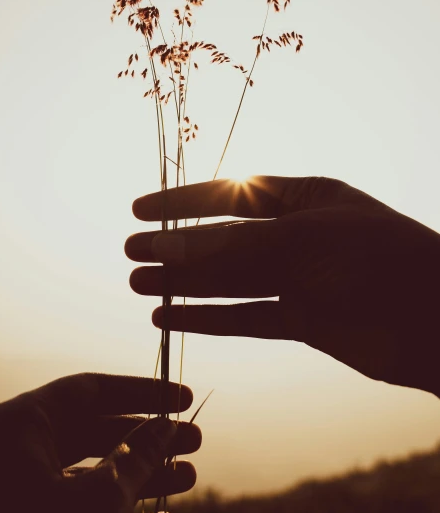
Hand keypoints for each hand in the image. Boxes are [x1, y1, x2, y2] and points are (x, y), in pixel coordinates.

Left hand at [0, 373, 200, 512]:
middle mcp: (11, 455)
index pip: (88, 391)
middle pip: (91, 433)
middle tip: (194, 443)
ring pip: (86, 478)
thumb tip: (166, 428)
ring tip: (188, 480)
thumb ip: (137, 458)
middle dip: (147, 442)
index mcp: (19, 427)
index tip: (184, 399)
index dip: (141, 393)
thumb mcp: (97, 501)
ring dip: (140, 481)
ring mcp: (12, 499)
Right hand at [125, 176, 439, 395]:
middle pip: (224, 240)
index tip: (140, 209)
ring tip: (137, 285)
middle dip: (177, 247)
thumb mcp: (306, 239)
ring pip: (230, 281)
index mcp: (307, 198)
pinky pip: (246, 317)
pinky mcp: (304, 320)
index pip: (232, 193)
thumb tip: (170, 246)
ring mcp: (301, 279)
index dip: (184, 202)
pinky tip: (171, 317)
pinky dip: (209, 318)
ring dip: (185, 284)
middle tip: (129, 253)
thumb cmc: (382, 260)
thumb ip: (237, 246)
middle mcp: (299, 236)